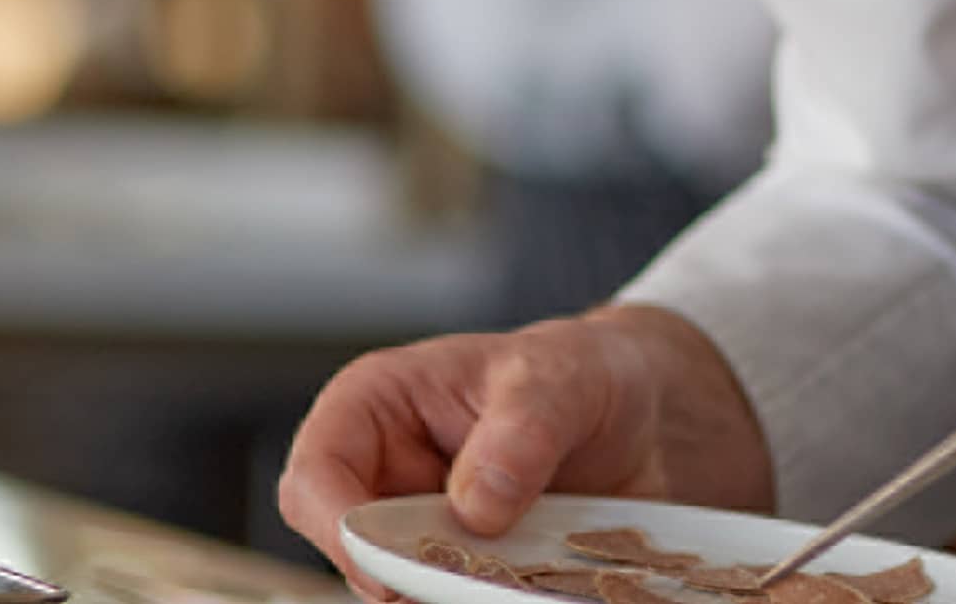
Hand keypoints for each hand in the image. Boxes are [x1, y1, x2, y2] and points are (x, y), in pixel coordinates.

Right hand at [278, 306, 772, 594]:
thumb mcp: (563, 378)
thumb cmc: (581, 373)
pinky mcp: (464, 576)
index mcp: (379, 405)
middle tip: (476, 583)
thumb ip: (524, 428)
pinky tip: (542, 593)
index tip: (390, 570)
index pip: (315, 474)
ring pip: (405, 592)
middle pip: (354, 553)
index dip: (337, 527)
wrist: (640, 416)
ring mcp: (423, 535)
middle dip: (407, 578)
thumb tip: (475, 506)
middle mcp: (387, 478)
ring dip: (460, 595)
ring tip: (523, 580)